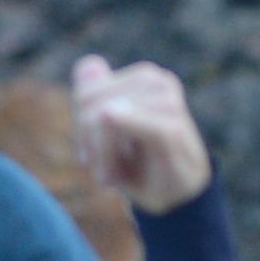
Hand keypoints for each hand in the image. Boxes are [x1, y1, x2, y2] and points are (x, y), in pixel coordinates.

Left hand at [69, 55, 210, 212]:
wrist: (180, 198)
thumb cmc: (142, 166)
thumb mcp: (106, 132)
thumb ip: (93, 96)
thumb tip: (91, 62)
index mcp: (142, 76)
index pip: (86, 89)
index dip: (79, 125)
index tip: (91, 153)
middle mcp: (155, 79)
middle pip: (88, 100)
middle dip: (86, 140)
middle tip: (102, 169)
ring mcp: (165, 99)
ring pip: (100, 115)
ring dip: (99, 153)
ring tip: (114, 174)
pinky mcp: (170, 126)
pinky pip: (119, 128)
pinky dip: (108, 156)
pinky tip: (114, 178)